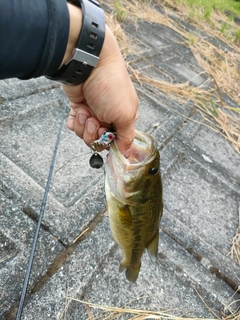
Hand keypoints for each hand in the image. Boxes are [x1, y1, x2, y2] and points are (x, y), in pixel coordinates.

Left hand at [62, 25, 137, 156]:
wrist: (88, 63)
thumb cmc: (111, 87)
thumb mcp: (125, 115)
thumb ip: (126, 137)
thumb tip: (126, 154)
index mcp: (123, 119)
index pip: (116, 141)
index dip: (108, 142)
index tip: (105, 136)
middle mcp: (109, 117)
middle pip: (98, 140)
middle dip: (94, 133)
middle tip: (94, 120)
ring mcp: (93, 112)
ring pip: (85, 134)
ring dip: (83, 126)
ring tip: (85, 111)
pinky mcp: (78, 107)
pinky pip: (74, 125)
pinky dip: (74, 122)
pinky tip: (77, 112)